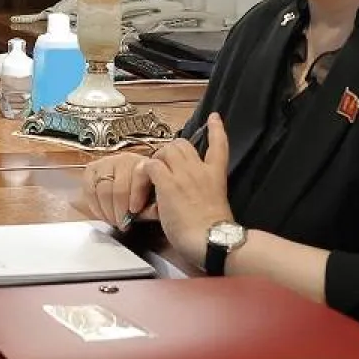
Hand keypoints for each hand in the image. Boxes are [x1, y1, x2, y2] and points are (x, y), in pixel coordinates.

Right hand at [81, 151, 155, 228]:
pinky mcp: (92, 169)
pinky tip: (102, 214)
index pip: (136, 179)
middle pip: (116, 187)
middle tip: (122, 224)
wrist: (135, 181)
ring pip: (100, 190)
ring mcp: (106, 163)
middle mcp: (123, 160)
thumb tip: (152, 211)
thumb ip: (155, 205)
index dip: (134, 198)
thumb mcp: (157, 197)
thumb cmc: (148, 191)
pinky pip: (88, 189)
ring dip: (105, 210)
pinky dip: (94, 205)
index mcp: (144, 164)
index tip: (134, 212)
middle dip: (118, 210)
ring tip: (113, 221)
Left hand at [146, 113, 234, 266]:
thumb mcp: (212, 204)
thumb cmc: (213, 232)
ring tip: (149, 182)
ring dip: (154, 162)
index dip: (216, 130)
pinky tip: (138, 194)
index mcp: (216, 176)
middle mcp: (201, 170)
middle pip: (181, 144)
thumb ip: (197, 191)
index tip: (214, 118)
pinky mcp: (168, 183)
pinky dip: (141, 177)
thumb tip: (178, 194)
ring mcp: (184, 174)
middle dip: (167, 152)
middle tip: (159, 170)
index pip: (219, 145)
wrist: (213, 240)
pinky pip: (149, 166)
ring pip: (164, 150)